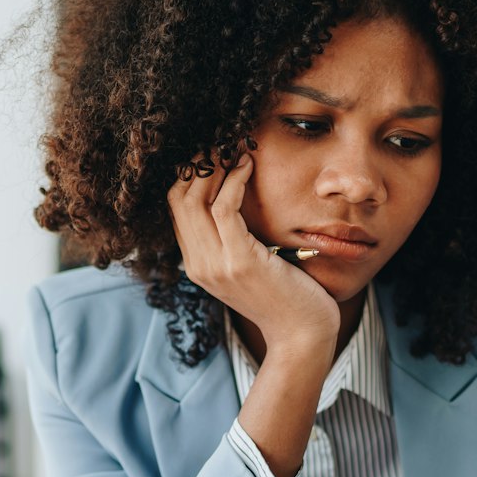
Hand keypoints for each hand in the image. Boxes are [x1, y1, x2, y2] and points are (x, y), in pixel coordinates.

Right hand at [167, 148, 336, 354]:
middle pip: (177, 198)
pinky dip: (233, 181)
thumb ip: (233, 241)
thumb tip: (233, 202)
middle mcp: (199, 265)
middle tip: (219, 142)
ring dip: (213, 166)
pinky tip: (247, 166)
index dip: (189, 175)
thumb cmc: (285, 297)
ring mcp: (215, 265)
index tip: (210, 152)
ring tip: (233, 148)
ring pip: (194, 199)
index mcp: (197, 265)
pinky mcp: (239, 261)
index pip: (175, 208)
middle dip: (196, 163)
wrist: (302, 335)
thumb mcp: (249, 266)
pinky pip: (224, 208)